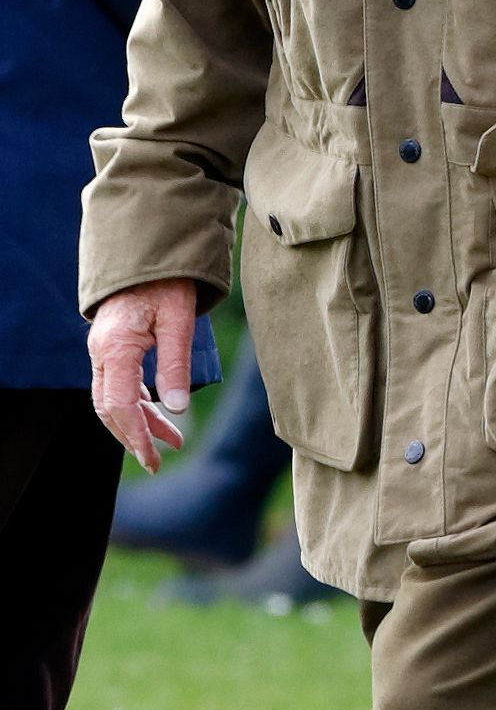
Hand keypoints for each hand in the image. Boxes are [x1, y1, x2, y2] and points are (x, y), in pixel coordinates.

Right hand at [89, 278, 198, 472]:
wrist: (147, 248)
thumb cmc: (166, 280)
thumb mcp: (179, 320)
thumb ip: (176, 364)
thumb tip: (177, 408)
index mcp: (116, 347)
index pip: (120, 405)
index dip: (137, 436)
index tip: (154, 459)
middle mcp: (102, 351)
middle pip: (110, 408)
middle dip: (134, 437)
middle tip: (157, 462)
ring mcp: (103, 348)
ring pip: (113, 397)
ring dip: (139, 421)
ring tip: (171, 440)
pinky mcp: (111, 345)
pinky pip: (117, 382)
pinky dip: (136, 402)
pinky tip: (156, 410)